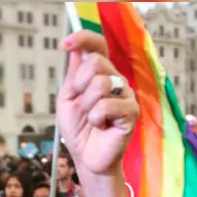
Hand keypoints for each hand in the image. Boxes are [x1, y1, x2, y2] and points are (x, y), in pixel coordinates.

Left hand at [57, 31, 140, 178]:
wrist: (86, 157)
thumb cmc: (79, 129)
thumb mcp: (68, 98)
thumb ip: (73, 74)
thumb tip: (75, 49)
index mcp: (100, 74)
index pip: (97, 46)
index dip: (83, 38)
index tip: (65, 43)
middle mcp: (116, 79)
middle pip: (95, 62)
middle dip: (79, 84)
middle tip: (81, 103)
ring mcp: (126, 94)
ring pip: (100, 83)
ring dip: (87, 105)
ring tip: (92, 118)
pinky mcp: (132, 112)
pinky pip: (106, 105)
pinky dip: (96, 118)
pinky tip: (101, 126)